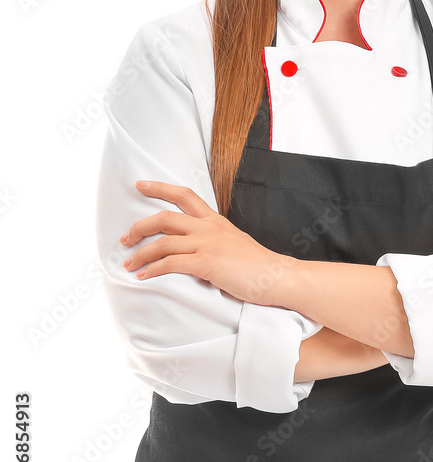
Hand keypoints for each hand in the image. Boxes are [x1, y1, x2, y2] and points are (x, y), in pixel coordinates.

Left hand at [119, 180, 292, 305]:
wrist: (277, 277)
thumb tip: (195, 248)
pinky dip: (153, 269)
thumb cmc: (257, 265)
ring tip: (128, 264)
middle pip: (165, 218)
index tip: (140, 184)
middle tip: (125, 239)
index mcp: (215, 221)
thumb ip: (214, 240)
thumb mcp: (234, 242)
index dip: (160, 188)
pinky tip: (144, 276)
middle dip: (139, 227)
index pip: (184, 195)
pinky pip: (171, 264)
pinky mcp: (207, 263)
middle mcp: (209, 228)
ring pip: (163, 242)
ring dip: (141, 253)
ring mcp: (208, 244)